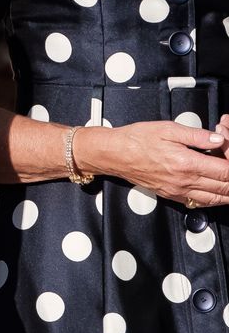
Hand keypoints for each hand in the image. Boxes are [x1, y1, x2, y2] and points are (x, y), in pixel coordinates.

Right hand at [73, 121, 228, 207]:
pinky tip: (217, 191)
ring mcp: (178, 190)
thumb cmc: (137, 139)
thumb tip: (218, 138)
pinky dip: (214, 199)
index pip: (225, 170)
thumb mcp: (168, 129)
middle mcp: (184, 180)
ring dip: (228, 192)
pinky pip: (199, 203)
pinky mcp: (171, 195)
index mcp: (186, 162)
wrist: (114, 154)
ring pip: (215, 199)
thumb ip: (196, 135)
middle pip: (225, 187)